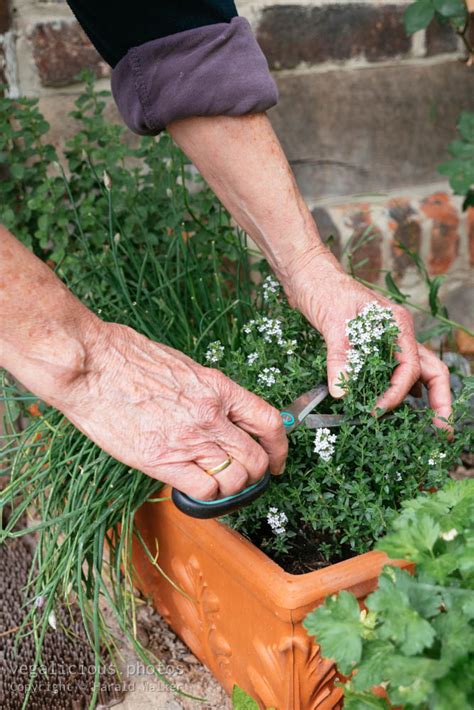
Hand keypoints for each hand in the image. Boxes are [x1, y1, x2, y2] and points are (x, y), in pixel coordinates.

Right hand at [58, 321, 287, 498]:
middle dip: (256, 474)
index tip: (276, 459)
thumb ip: (207, 393)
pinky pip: (203, 491)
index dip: (279, 447)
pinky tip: (191, 484)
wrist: (92, 366)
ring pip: (234, 481)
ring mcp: (188, 440)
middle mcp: (210, 416)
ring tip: (216, 483)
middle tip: (244, 478)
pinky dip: (204, 495)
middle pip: (255, 459)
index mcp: (218, 388)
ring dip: (231, 488)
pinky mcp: (162, 462)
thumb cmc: (128, 358)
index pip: (268, 422)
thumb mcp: (183, 367)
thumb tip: (221, 414)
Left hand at [284, 250, 451, 428]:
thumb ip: (339, 356)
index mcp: (397, 325)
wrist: (308, 276)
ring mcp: (389, 341)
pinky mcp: (374, 347)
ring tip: (426, 427)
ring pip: (418, 374)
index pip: (410, 368)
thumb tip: (342, 392)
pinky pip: (395, 373)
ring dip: (423, 399)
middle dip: (440, 402)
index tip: (376, 411)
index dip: (397, 394)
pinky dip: (398, 391)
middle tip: (442, 431)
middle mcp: (399, 334)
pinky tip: (392, 408)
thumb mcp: (332, 322)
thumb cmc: (323, 290)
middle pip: (432, 371)